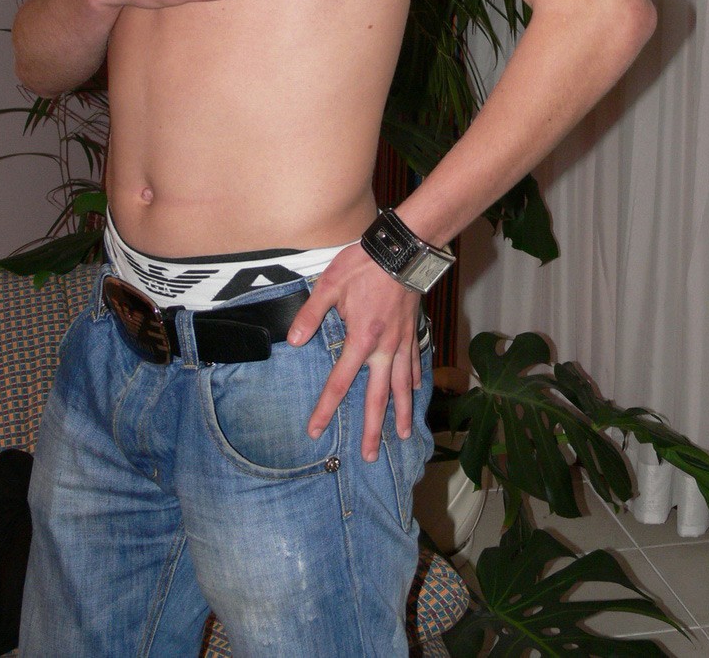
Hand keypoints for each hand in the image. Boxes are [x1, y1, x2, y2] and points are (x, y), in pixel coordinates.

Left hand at [287, 243, 422, 461]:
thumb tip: (293, 342)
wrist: (403, 251)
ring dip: (401, 414)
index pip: (339, 383)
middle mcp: (383, 349)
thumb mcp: (329, 285)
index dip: (326, 409)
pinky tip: (415, 392)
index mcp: (361, 340)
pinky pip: (414, 363)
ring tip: (403, 437)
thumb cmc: (364, 266)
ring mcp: (401, 343)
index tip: (316, 431)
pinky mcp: (412, 332)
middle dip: (372, 429)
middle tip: (369, 457)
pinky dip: (415, 381)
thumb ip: (310, 315)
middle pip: (377, 398)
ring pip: (402, 387)